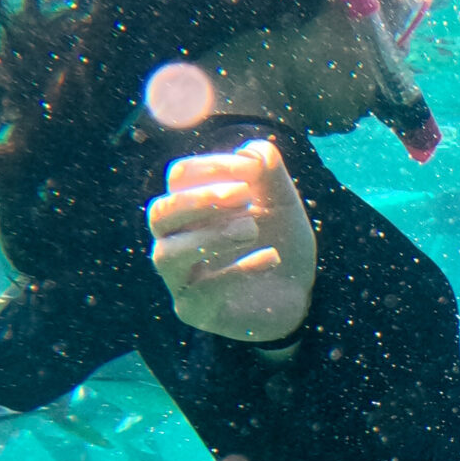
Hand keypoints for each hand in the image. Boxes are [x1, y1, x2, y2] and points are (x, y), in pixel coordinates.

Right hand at [148, 138, 316, 341]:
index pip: (180, 177)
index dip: (212, 166)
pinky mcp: (196, 309)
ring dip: (210, 235)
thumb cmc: (280, 240)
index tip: (252, 169)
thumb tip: (255, 151)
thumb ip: (270, 176)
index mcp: (189, 206)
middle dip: (199, 200)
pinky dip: (237, 272)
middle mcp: (174, 239)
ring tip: (252, 229)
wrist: (299, 292)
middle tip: (242, 195)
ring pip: (168, 254)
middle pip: (160, 213)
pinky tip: (270, 257)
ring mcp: (180, 277)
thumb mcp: (282, 203)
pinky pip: (202, 292)